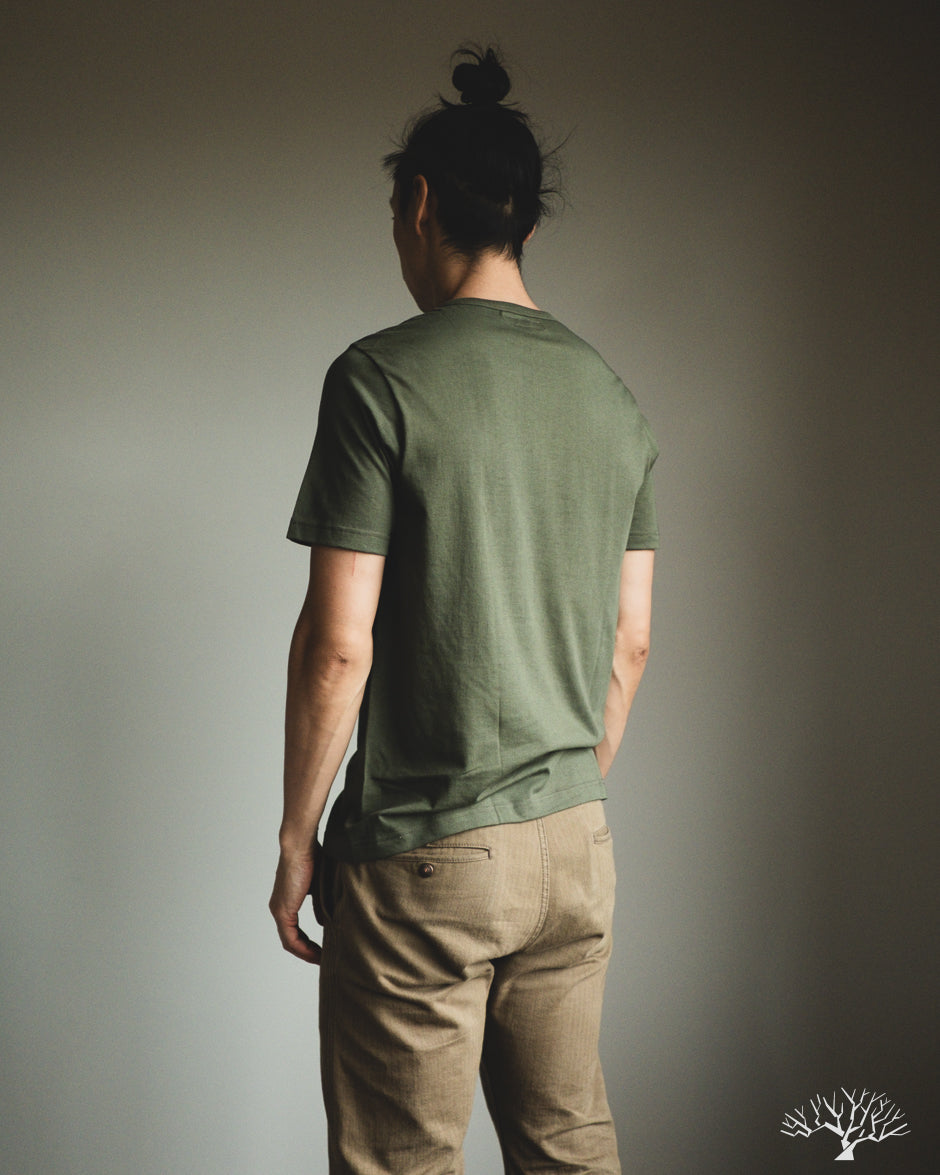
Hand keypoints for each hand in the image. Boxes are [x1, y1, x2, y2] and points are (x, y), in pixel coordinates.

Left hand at [269, 847, 321, 964]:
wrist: (300, 844)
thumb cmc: (312, 855)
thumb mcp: (320, 882)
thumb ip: (321, 901)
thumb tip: (326, 919)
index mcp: (287, 900)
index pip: (294, 929)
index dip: (308, 942)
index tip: (322, 948)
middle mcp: (279, 907)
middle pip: (291, 939)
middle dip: (307, 951)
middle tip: (323, 959)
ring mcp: (279, 909)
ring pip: (290, 942)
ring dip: (305, 953)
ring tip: (321, 960)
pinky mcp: (282, 910)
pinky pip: (290, 939)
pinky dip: (302, 949)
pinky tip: (315, 955)